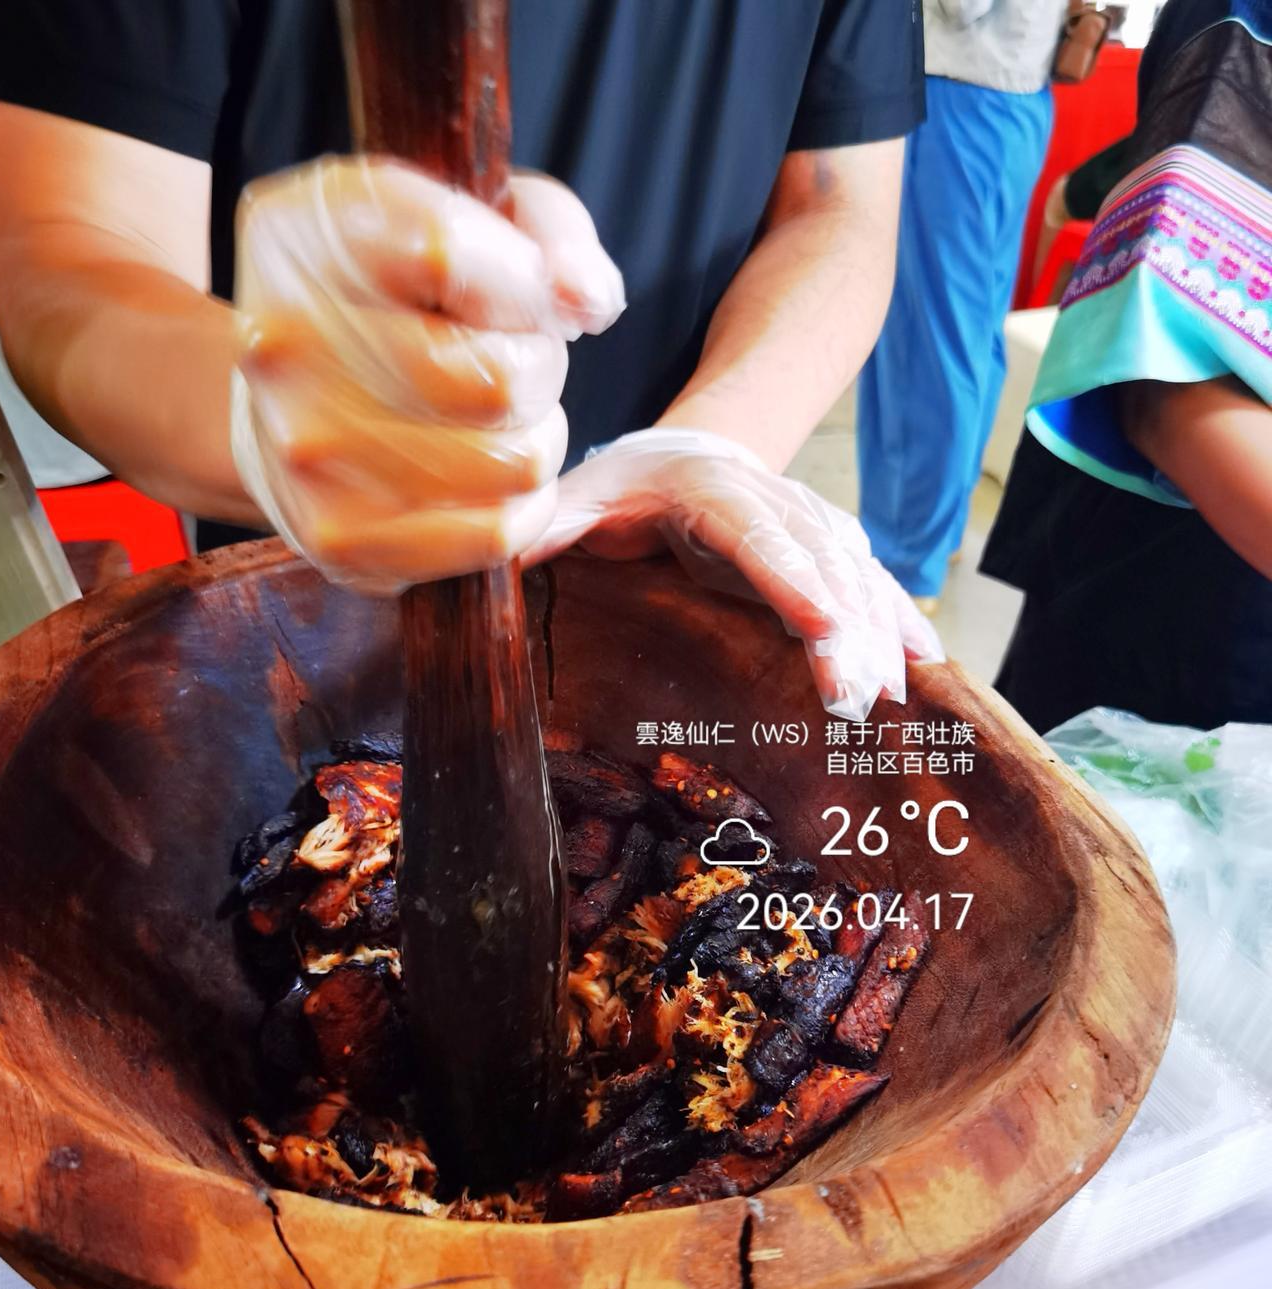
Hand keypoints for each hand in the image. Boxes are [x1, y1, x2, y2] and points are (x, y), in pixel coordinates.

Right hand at [230, 158, 623, 594]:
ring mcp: (307, 454)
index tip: (510, 288)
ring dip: (533, 443)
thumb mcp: (471, 216)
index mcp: (308, 234)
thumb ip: (549, 232)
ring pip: (512, 465)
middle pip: (501, 380)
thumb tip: (586, 301)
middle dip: (538, 370)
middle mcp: (290, 346)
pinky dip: (519, 510)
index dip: (518, 281)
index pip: (450, 251)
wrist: (287, 398)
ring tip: (495, 421)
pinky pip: (493, 536)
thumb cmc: (398, 296)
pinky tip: (491, 479)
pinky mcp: (339, 538)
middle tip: (508, 365)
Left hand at [524, 428, 943, 719]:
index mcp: (711, 490)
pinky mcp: (827, 552)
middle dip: (843, 629)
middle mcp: (773, 502)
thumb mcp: (579, 497)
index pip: (756, 536)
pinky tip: (926, 662)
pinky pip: (871, 584)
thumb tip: (504, 550)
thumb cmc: (623, 486)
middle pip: (816, 565)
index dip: (789, 577)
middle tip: (855, 694)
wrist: (681, 453)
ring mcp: (808, 525)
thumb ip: (550, 524)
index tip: (819, 621)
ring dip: (877, 634)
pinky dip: (899, 620)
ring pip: (854, 577)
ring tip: (891, 694)